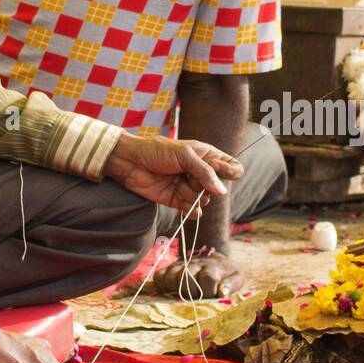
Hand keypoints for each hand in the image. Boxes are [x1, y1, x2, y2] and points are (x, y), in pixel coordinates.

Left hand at [106, 134, 241, 213]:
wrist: (131, 162)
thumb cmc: (157, 151)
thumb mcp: (185, 155)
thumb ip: (206, 172)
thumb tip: (223, 191)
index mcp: (207, 156)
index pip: (232, 167)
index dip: (228, 171)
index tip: (216, 168)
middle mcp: (201, 173)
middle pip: (218, 188)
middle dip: (204, 184)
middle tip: (186, 174)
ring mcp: (190, 187)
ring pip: (205, 200)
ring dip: (192, 195)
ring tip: (177, 184)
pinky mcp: (178, 200)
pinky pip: (194, 211)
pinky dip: (190, 210)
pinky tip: (181, 202)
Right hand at [154, 250, 245, 298]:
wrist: (212, 258)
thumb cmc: (224, 273)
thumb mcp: (236, 277)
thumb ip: (232, 285)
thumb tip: (222, 293)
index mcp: (213, 267)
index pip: (208, 277)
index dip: (209, 290)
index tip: (212, 295)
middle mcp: (195, 265)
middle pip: (186, 277)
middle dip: (191, 291)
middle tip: (196, 297)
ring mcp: (180, 266)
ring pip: (170, 277)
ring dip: (176, 290)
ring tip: (183, 295)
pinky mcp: (169, 269)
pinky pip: (159, 277)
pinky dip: (162, 286)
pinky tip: (171, 291)